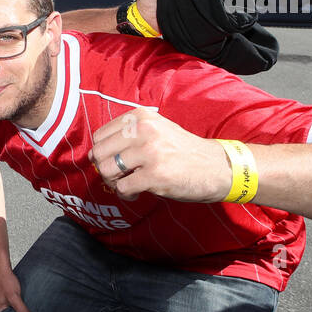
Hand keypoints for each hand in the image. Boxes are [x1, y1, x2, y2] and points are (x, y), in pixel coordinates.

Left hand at [89, 107, 230, 202]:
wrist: (216, 167)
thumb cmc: (182, 151)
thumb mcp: (156, 130)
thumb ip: (128, 136)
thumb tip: (95, 154)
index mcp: (140, 117)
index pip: (100, 135)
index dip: (102, 153)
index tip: (113, 162)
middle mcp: (143, 130)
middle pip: (99, 153)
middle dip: (104, 169)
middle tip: (118, 177)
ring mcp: (149, 152)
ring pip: (107, 170)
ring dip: (114, 183)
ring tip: (128, 185)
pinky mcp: (155, 174)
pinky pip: (122, 188)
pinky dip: (126, 194)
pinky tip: (138, 193)